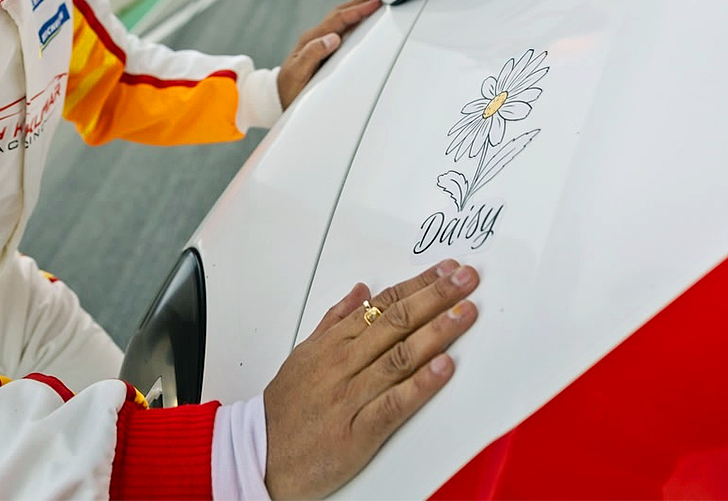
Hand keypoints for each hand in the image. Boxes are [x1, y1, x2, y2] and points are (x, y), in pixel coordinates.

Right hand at [262, 260, 478, 498]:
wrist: (261, 456)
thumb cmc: (284, 409)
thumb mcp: (304, 353)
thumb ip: (335, 320)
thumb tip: (361, 290)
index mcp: (333, 343)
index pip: (384, 304)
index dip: (419, 284)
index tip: (446, 270)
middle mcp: (344, 363)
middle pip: (396, 321)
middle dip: (436, 296)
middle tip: (466, 279)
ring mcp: (352, 395)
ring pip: (399, 356)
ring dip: (436, 331)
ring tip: (465, 313)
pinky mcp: (359, 431)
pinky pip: (394, 403)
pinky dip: (420, 384)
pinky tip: (443, 368)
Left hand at [277, 0, 381, 109]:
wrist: (278, 97)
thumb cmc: (288, 88)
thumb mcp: (298, 73)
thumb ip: (312, 54)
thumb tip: (333, 38)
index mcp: (311, 39)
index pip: (338, 19)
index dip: (357, 10)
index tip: (375, 3)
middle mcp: (316, 37)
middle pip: (341, 14)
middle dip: (361, 4)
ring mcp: (319, 42)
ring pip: (342, 20)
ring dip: (359, 11)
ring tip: (376, 5)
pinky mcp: (323, 49)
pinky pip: (342, 31)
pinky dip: (355, 23)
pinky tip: (363, 24)